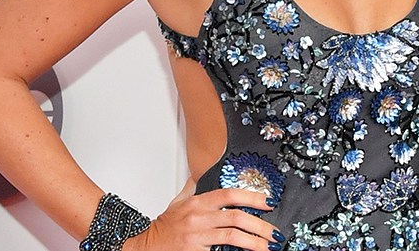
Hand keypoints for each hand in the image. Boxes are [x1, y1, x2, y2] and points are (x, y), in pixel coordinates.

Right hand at [125, 188, 283, 250]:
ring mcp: (197, 235)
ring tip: (268, 246)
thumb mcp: (179, 202)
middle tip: (273, 232)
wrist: (145, 244)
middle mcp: (199, 217)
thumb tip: (201, 174)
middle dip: (260, 225)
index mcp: (198, 202)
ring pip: (233, 236)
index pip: (230, 194)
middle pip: (237, 217)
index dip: (252, 197)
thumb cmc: (165, 226)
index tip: (268, 203)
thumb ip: (193, 188)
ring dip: (254, 242)